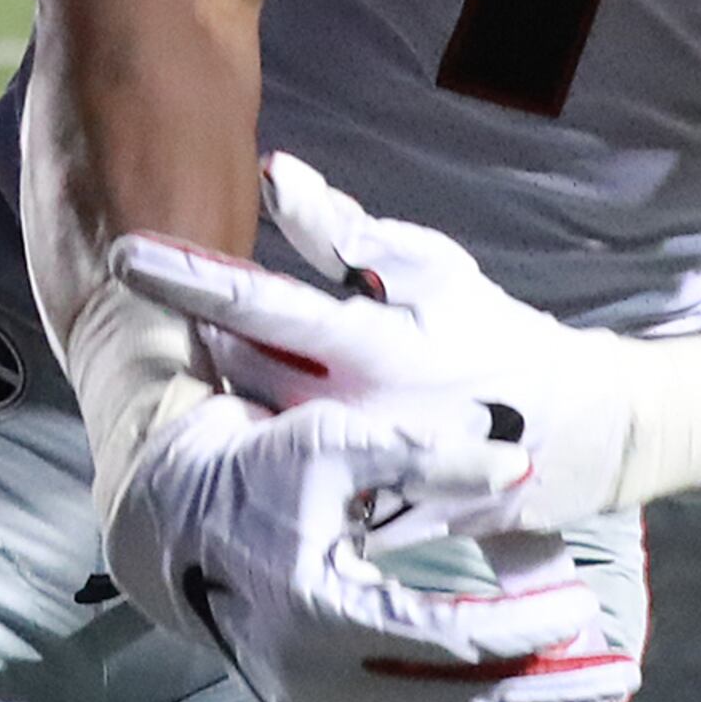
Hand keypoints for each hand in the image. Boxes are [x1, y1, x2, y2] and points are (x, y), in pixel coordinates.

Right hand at [104, 388, 609, 701]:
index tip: (584, 606)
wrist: (175, 520)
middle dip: (546, 678)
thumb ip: (429, 455)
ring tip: (576, 676)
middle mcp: (310, 679)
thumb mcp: (337, 441)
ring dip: (510, 697)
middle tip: (618, 668)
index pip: (451, 638)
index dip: (527, 626)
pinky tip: (502, 689)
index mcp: (319, 612)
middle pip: (461, 697)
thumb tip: (522, 467)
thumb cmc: (260, 466)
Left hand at [111, 154, 700, 527]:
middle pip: (240, 378)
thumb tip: (277, 173)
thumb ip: (349, 231)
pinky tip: (240, 471)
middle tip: (156, 319)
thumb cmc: (491, 334)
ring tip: (198, 396)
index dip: (188, 276)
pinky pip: (305, 503)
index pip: (263, 302)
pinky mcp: (379, 528)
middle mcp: (361, 412)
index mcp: (373, 342)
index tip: (121, 252)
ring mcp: (368, 480)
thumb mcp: (432, 271)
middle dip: (194, 349)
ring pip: (261, 445)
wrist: (579, 436)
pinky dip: (268, 481)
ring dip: (220, 415)